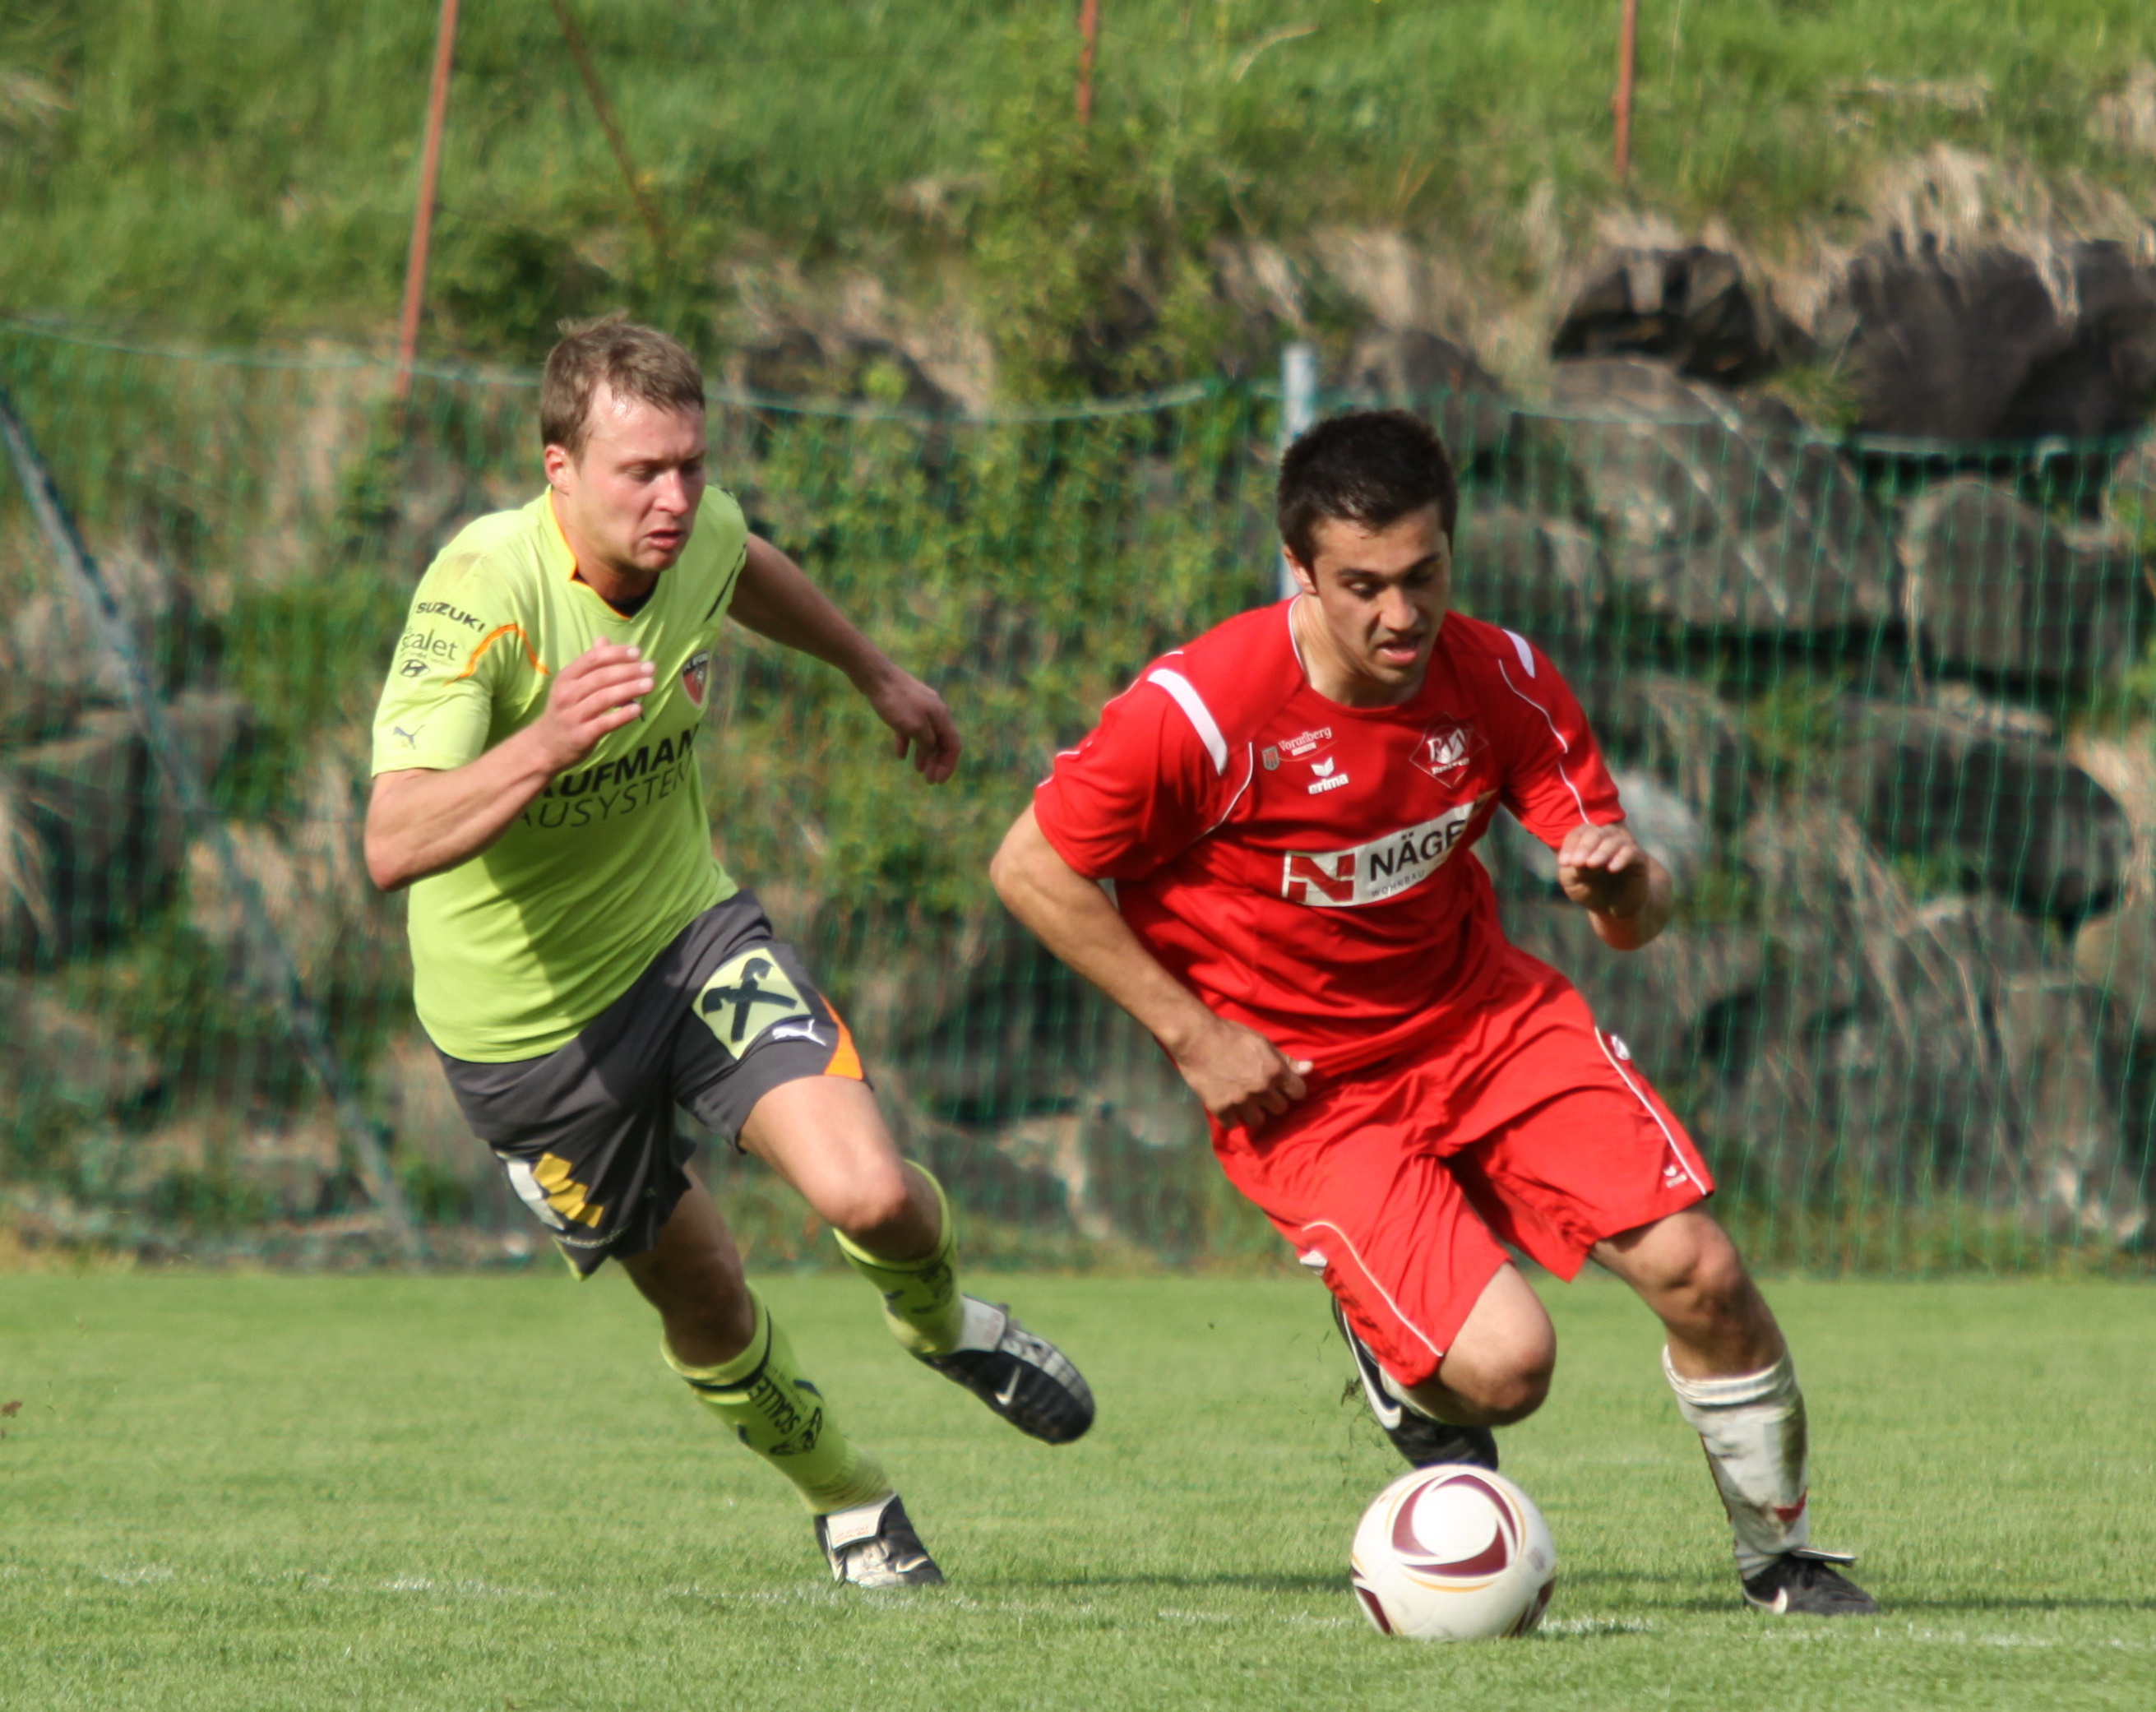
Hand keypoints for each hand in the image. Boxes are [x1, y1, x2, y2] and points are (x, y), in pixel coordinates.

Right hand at [531, 642, 654, 771]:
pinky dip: (623, 715)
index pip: (592, 659)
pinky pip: (605, 723)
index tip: (637, 652)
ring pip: (604, 698)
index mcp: (566, 678)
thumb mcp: (571, 685)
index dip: (616, 653)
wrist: (546, 746)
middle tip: (651, 668)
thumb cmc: (565, 710)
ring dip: (630, 689)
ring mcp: (573, 716)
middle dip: (628, 670)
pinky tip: (638, 709)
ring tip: (650, 684)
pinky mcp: (581, 736)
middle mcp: (567, 694)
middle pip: (601, 677)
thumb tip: (604, 639)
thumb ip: (590, 664)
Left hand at [863, 664, 960, 783]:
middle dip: (937, 762)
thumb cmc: (895, 702)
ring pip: (926, 736)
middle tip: (929, 780)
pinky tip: (900, 754)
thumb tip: (933, 751)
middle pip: (941, 742)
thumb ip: (927, 742)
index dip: (948, 765)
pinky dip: (908, 742)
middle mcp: (935, 712)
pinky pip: (911, 728)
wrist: (875, 675)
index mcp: (941, 717)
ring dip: (924, 754)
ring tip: (918, 770)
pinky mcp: (905, 705)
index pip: (953, 746)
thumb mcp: (914, 727)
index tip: (938, 781)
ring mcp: (920, 708)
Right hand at [1169, 1015, 1312, 1131]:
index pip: (1298, 1093)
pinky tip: (1228, 1107)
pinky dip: (1231, 1118)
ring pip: (1258, 1120)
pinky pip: (1233, 1124)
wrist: (1196, 1038)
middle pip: (1279, 1109)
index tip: (1283, 1087)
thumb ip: (1286, 1059)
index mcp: (1275, 1071)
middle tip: (1260, 1091)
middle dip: (1272, 1100)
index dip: (1292, 1089)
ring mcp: (1241, 1101)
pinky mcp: (1220, 1108)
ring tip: (1245, 1102)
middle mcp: (1261, 1089)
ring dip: (1253, 1112)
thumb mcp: (1262, 1042)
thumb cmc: (1231, 1035)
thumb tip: (1310, 1068)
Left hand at [1556, 820, 1647, 916]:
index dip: (1569, 846)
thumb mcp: (1574, 883)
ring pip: (1613, 840)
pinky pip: (1631, 851)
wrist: (1613, 908)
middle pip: (1595, 833)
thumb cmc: (1590, 890)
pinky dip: (1620, 858)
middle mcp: (1605, 838)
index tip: (1563, 863)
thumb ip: (1572, 870)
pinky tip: (1612, 868)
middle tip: (1577, 863)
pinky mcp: (1638, 858)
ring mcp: (1623, 846)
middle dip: (1584, 847)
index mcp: (1586, 840)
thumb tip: (1579, 861)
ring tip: (1592, 865)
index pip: (1577, 834)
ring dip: (1601, 851)